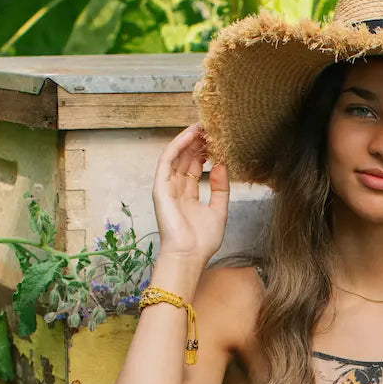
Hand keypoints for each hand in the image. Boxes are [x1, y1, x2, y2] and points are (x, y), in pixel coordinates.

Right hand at [151, 124, 229, 261]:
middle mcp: (177, 190)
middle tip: (211, 129)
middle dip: (197, 144)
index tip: (217, 142)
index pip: (195, 169)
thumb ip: (221, 189)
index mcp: (189, 197)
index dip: (205, 154)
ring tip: (202, 127)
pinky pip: (167, 161)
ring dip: (188, 141)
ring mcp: (167, 188)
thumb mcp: (219, 211)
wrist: (189, 256)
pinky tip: (190, 136)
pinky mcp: (160, 187)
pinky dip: (177, 146)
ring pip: (176, 157)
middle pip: (186, 160)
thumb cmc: (202, 241)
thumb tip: (222, 165)